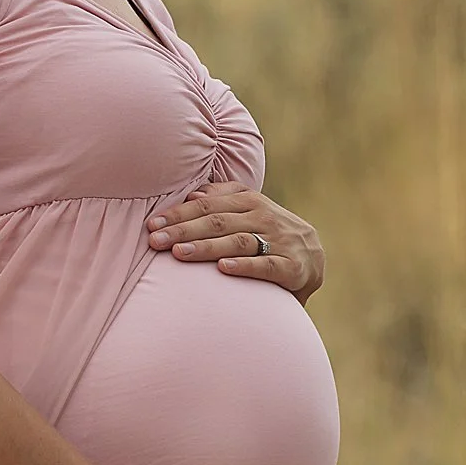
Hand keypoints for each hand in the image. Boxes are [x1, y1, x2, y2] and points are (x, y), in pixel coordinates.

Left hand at [146, 180, 325, 303]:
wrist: (314, 259)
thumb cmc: (269, 234)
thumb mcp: (249, 211)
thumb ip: (223, 200)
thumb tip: (193, 195)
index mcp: (250, 201)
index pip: (207, 205)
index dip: (178, 214)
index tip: (152, 225)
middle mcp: (264, 217)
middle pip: (218, 221)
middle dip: (183, 230)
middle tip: (155, 241)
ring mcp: (280, 242)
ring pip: (238, 241)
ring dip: (207, 247)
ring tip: (180, 253)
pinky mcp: (292, 268)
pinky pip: (266, 266)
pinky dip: (244, 266)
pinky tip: (223, 269)